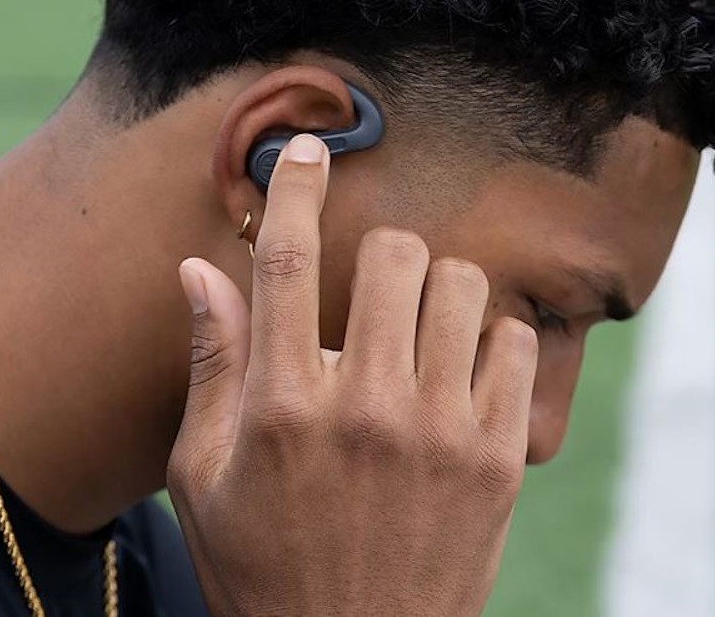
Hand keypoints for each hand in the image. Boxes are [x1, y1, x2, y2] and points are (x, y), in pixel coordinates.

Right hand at [167, 133, 538, 616]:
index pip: (285, 266)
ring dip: (440, 288)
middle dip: (383, 252)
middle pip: (394, 253)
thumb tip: (198, 269)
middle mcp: (366, 408)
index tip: (307, 148)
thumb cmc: (263, 566)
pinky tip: (465, 370)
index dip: (296, 191)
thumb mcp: (204, 478)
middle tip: (376, 288)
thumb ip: (211, 365)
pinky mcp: (500, 459)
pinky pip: (516, 344)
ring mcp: (442, 433)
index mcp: (282, 409)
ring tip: (422, 328)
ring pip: (463, 286)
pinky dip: (493, 338)